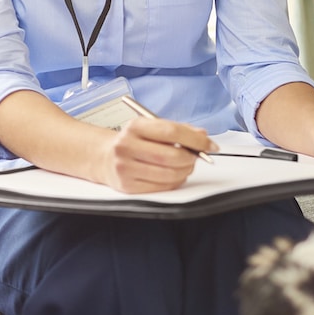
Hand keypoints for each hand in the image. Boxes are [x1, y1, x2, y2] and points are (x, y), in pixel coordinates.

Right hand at [95, 116, 215, 192]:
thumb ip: (177, 130)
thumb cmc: (132, 141)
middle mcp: (127, 146)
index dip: (196, 140)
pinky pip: (162, 187)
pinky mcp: (128, 186)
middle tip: (196, 157)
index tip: (209, 145)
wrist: (104, 157)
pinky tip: (172, 175)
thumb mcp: (150, 128)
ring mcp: (126, 167)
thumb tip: (202, 136)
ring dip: (185, 171)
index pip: (172, 131)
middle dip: (192, 158)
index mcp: (134, 126)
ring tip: (184, 166)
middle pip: (172, 156)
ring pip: (170, 174)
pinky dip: (175, 182)